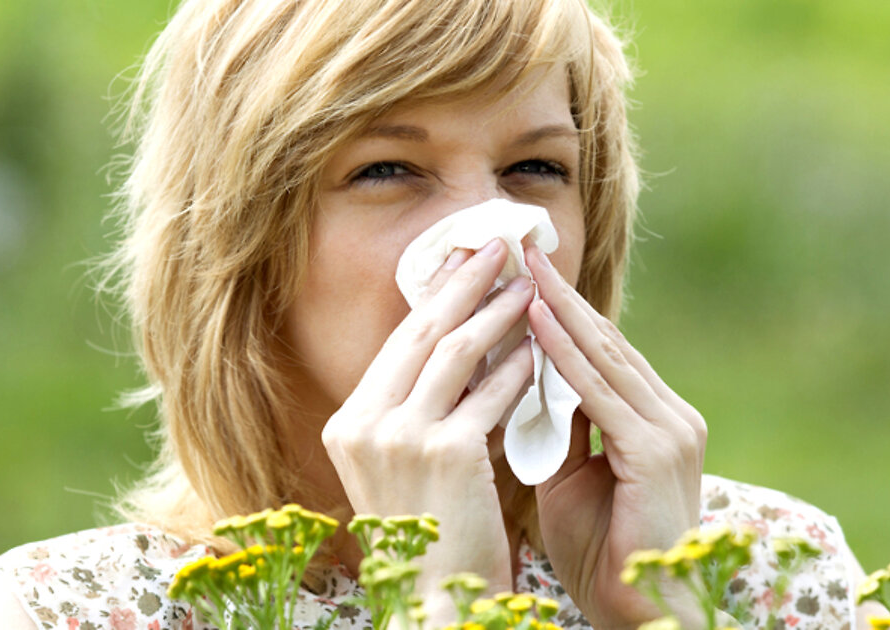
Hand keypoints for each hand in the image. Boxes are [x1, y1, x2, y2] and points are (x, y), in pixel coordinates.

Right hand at [321, 239, 534, 619]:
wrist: (434, 602)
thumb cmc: (430, 538)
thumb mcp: (404, 468)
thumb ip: (418, 412)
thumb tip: (460, 348)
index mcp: (349, 425)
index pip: (398, 344)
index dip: (435, 297)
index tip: (463, 263)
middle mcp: (364, 424)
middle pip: (422, 332)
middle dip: (465, 282)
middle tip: (498, 245)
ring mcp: (400, 436)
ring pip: (456, 351)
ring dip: (497, 311)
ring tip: (529, 284)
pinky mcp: (444, 452)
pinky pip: (490, 393)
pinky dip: (517, 366)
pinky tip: (539, 347)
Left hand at [525, 246, 707, 627]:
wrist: (639, 608)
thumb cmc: (602, 550)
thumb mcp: (572, 475)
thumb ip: (559, 426)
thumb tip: (528, 381)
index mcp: (656, 420)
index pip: (604, 354)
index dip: (564, 314)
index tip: (525, 277)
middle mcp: (672, 415)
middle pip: (606, 342)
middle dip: (561, 296)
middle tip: (523, 251)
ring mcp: (671, 428)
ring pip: (604, 356)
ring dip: (559, 310)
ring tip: (524, 269)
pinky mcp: (656, 448)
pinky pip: (599, 391)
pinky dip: (564, 354)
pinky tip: (535, 322)